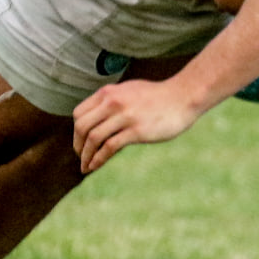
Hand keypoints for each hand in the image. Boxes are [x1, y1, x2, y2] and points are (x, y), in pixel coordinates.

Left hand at [72, 77, 205, 172]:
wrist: (183, 97)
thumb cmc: (157, 97)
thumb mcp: (129, 92)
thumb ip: (112, 101)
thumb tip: (96, 117)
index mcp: (109, 93)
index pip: (79, 113)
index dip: (76, 131)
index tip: (80, 143)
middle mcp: (113, 102)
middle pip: (82, 127)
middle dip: (78, 145)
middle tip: (81, 157)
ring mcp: (125, 116)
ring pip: (93, 138)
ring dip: (86, 155)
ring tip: (86, 166)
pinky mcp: (136, 130)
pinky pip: (109, 147)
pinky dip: (98, 159)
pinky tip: (96, 166)